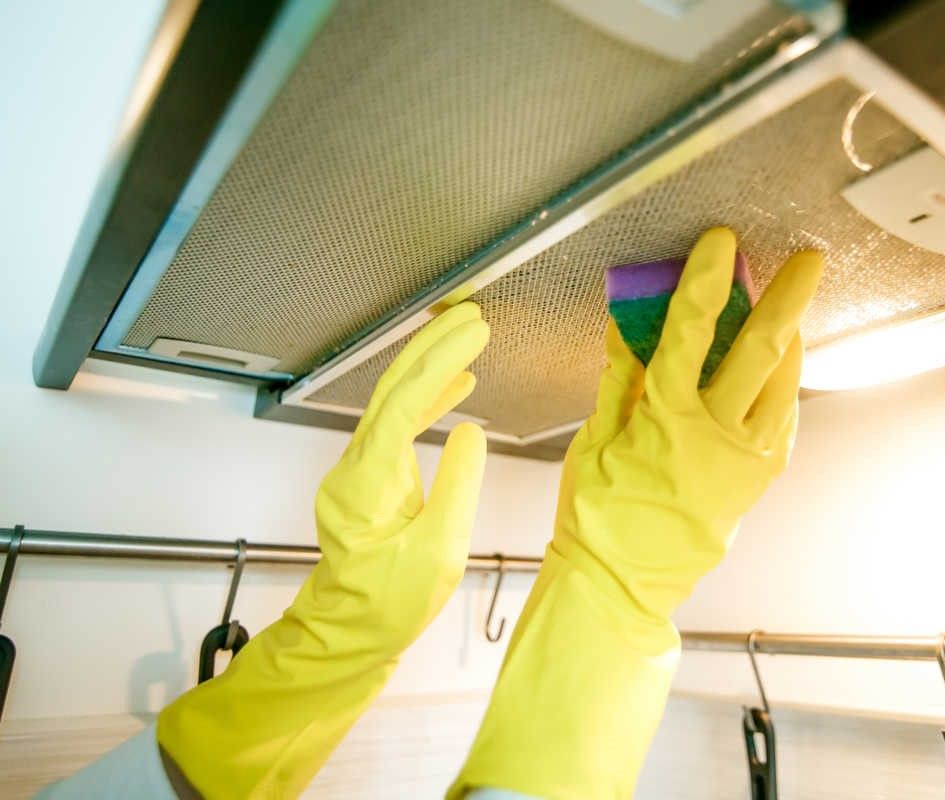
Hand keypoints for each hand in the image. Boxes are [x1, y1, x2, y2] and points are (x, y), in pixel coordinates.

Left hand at [158, 302, 489, 799]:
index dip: (437, 364)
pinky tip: (457, 384)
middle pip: (390, 390)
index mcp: (365, 483)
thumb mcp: (437, 553)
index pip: (400, 406)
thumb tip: (470, 432)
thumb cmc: (388, 604)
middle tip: (472, 316)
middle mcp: (352, 467)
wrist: (349, 633)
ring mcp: (357, 470)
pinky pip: (398, 424)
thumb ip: (456, 488)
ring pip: (392, 401)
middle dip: (431, 348)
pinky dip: (428, 400)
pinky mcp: (369, 477)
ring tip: (468, 335)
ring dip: (430, 366)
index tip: (472, 333)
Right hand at [559, 226, 822, 618]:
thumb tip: (628, 326)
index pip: (691, 332)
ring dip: (792, 341)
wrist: (623, 583)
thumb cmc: (599, 518)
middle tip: (808, 263)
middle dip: (787, 299)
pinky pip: (782, 421)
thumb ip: (618, 379)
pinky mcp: (758, 480)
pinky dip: (783, 388)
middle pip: (761, 351)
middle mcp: (716, 438)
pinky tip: (776, 370)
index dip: (706, 281)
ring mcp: (745, 462)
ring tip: (791, 312)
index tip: (720, 244)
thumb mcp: (595, 440)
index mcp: (666, 421)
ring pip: (785, 386)